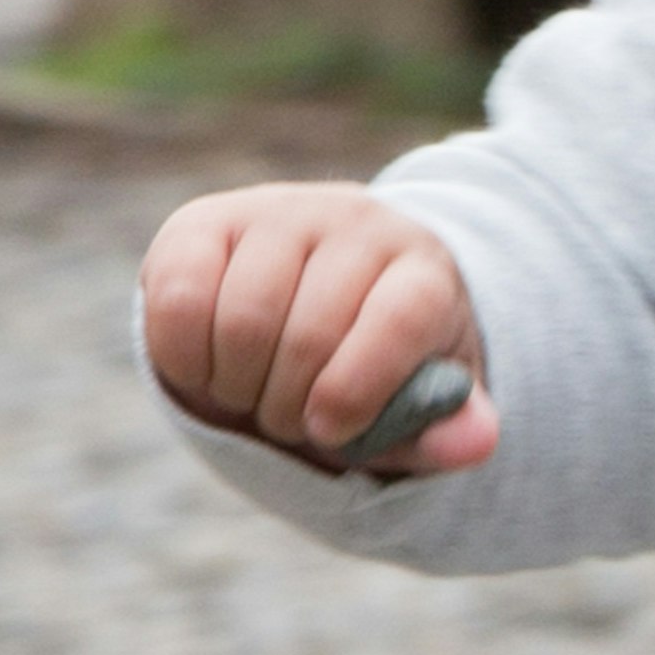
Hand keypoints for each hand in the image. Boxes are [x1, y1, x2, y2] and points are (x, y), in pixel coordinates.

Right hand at [138, 182, 494, 477]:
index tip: (332, 431)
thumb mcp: (415, 410)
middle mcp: (355, 224)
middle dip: (289, 407)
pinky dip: (185, 359)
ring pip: (241, 320)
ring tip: (252, 394)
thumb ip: (442, 432)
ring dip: (237, 389)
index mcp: (423, 271)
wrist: (312, 311)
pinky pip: (176, 299)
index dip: (358, 391)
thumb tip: (478, 442)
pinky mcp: (202, 222)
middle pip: (309, 334)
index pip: (398, 320)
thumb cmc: (370, 371)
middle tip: (290, 420)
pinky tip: (207, 367)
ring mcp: (277, 213)